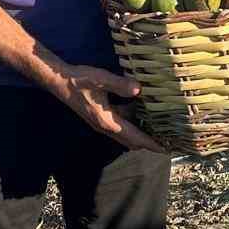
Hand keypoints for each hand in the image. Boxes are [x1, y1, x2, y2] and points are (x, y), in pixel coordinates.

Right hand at [46, 64, 166, 152]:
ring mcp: (102, 123)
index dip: (152, 144)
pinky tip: (140, 109)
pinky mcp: (100, 117)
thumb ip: (120, 85)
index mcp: (108, 122)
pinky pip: (120, 125)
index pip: (135, 138)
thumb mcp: (101, 79)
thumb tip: (139, 89)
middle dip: (149, 142)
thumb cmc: (80, 80)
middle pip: (132, 141)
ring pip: (126, 134)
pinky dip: (132, 123)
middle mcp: (106, 127)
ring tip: (158, 126)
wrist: (60, 81)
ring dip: (140, 133)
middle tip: (168, 139)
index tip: (168, 149)